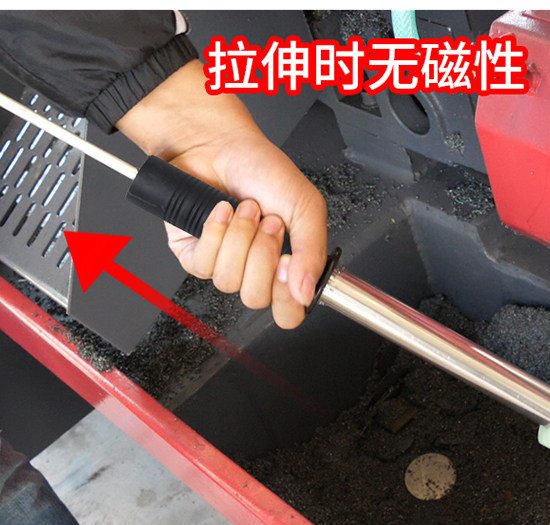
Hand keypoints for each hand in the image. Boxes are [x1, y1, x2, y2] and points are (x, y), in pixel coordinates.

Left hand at [116, 61, 326, 328]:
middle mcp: (254, 270)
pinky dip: (214, 233)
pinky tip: (220, 212)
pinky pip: (203, 266)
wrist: (218, 143)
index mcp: (287, 265)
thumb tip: (307, 292)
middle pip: (257, 299)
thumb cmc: (261, 169)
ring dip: (239, 239)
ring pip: (229, 282)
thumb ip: (313, 251)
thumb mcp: (304, 205)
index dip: (288, 300)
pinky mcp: (193, 254)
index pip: (289, 312)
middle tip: (268, 223)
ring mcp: (223, 264)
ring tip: (244, 210)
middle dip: (263, 255)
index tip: (289, 267)